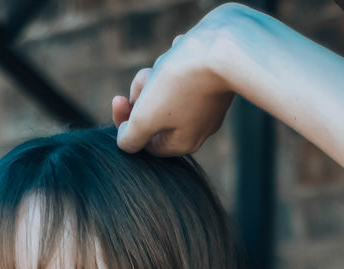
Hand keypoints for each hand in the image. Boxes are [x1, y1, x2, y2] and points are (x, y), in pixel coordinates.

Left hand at [111, 5, 239, 156]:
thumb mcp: (145, 117)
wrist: (225, 48)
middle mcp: (198, 129)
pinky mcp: (215, 81)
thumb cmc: (182, 84)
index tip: (118, 99)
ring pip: (168, 90)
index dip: (127, 121)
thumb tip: (125, 141)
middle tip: (148, 75)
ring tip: (170, 58)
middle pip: (155, 114)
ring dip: (159, 73)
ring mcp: (209, 105)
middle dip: (145, 91)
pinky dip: (178, 61)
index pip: (144, 142)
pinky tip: (182, 50)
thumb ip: (130, 138)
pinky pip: (186, 73)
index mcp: (182, 144)